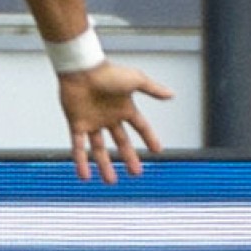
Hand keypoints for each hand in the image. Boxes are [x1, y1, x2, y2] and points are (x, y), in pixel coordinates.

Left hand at [58, 60, 172, 183]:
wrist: (82, 69)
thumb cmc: (108, 72)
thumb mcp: (136, 80)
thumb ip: (153, 89)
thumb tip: (172, 95)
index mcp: (124, 108)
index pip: (141, 127)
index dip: (150, 138)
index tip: (157, 151)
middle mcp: (109, 117)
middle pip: (121, 142)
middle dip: (129, 158)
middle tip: (136, 173)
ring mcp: (93, 122)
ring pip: (99, 149)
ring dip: (105, 165)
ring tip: (111, 181)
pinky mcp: (77, 124)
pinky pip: (79, 146)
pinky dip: (81, 161)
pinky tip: (85, 176)